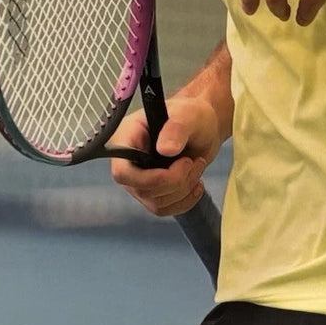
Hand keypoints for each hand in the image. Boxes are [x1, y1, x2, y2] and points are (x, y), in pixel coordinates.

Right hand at [107, 94, 220, 216]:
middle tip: (193, 161)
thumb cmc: (191, 115)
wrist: (203, 128)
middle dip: (176, 180)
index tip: (180, 165)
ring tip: (197, 164)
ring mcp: (139, 179)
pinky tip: (196, 184)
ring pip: (156, 203)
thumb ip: (176, 128)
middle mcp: (128, 162)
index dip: (148, 178)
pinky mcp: (152, 192)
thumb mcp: (188, 114)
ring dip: (184, 188)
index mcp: (127, 138)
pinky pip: (165, 209)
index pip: (122, 171)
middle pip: (142, 190)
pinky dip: (185, 200)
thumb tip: (165, 149)